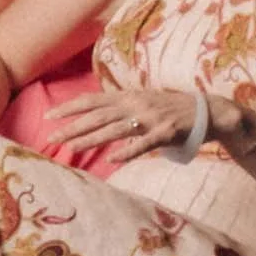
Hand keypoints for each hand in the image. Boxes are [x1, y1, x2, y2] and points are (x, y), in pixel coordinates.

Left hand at [43, 84, 206, 165]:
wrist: (207, 111)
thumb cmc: (170, 109)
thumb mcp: (141, 102)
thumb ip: (119, 108)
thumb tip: (93, 117)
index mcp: (127, 96)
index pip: (91, 101)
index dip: (69, 107)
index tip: (48, 116)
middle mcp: (135, 104)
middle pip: (97, 116)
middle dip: (72, 127)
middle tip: (52, 138)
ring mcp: (150, 119)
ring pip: (114, 130)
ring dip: (91, 139)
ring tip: (72, 148)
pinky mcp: (166, 133)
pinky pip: (143, 144)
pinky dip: (127, 152)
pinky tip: (112, 159)